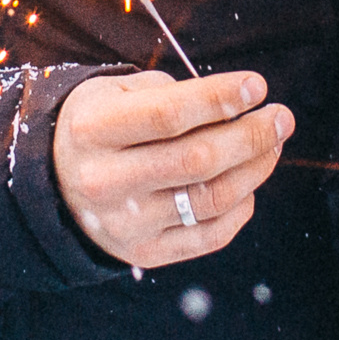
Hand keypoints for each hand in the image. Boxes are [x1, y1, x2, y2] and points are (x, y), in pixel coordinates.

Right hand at [52, 69, 292, 267]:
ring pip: (211, 198)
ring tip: (272, 145)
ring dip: (255, 169)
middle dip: (252, 135)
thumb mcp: (115, 93)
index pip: (168, 115)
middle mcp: (106, 181)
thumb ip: (170, 95)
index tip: (257, 86)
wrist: (56, 185)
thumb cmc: (101, 127)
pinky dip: (241, 208)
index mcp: (94, 130)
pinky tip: (249, 185)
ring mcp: (126, 224)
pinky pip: (210, 235)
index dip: (219, 98)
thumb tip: (236, 104)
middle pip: (197, 159)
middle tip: (282, 118)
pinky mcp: (145, 254)